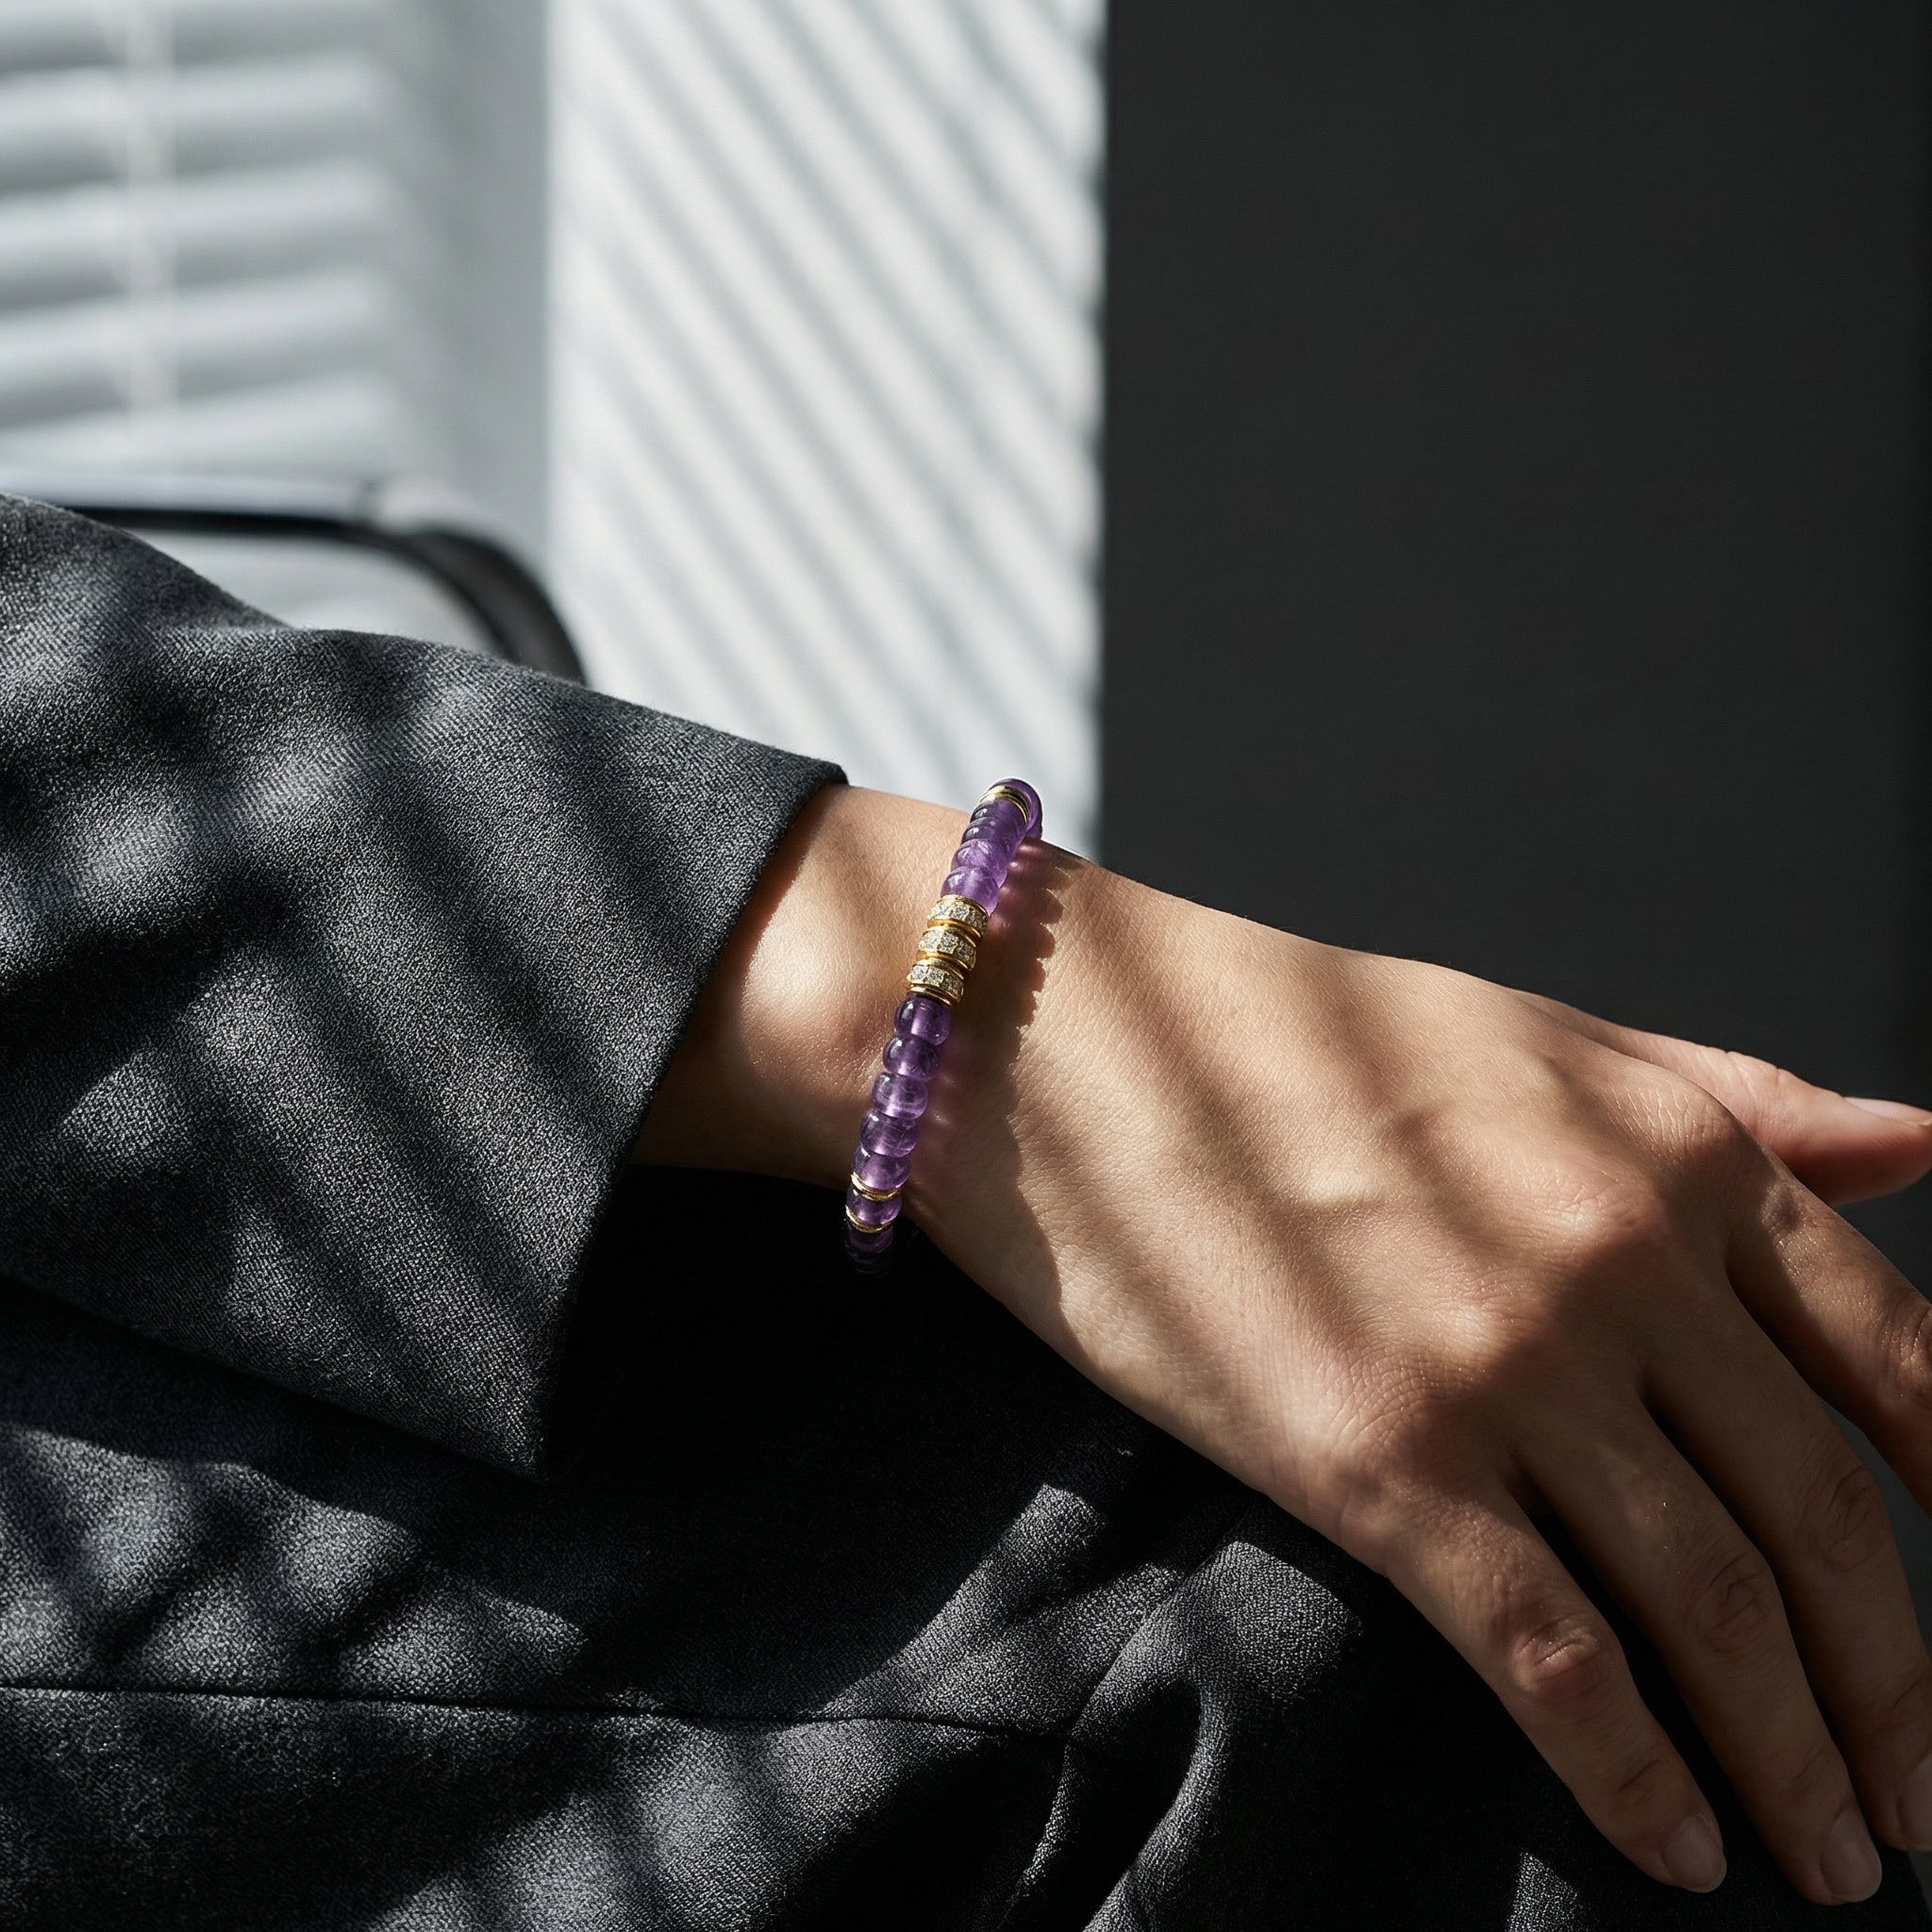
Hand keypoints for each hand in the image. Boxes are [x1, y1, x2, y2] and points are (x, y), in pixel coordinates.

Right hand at [638, 783, 1931, 1903]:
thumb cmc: (1289, 1031)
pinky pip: (1551, 1655)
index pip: (1898, 1362)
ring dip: (1793, 1760)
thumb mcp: (1531, 1032)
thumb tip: (1921, 1144)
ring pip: (1712, 1608)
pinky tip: (1670, 1844)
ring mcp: (1502, 1364)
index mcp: (1670, 1152)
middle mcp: (1616, 1258)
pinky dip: (1631, 1773)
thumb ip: (1731, 1099)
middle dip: (1895, 1692)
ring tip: (1825, 1853)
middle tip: (1914, 1802)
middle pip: (1822, 1518)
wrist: (1069, 1040)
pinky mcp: (1377, 1457)